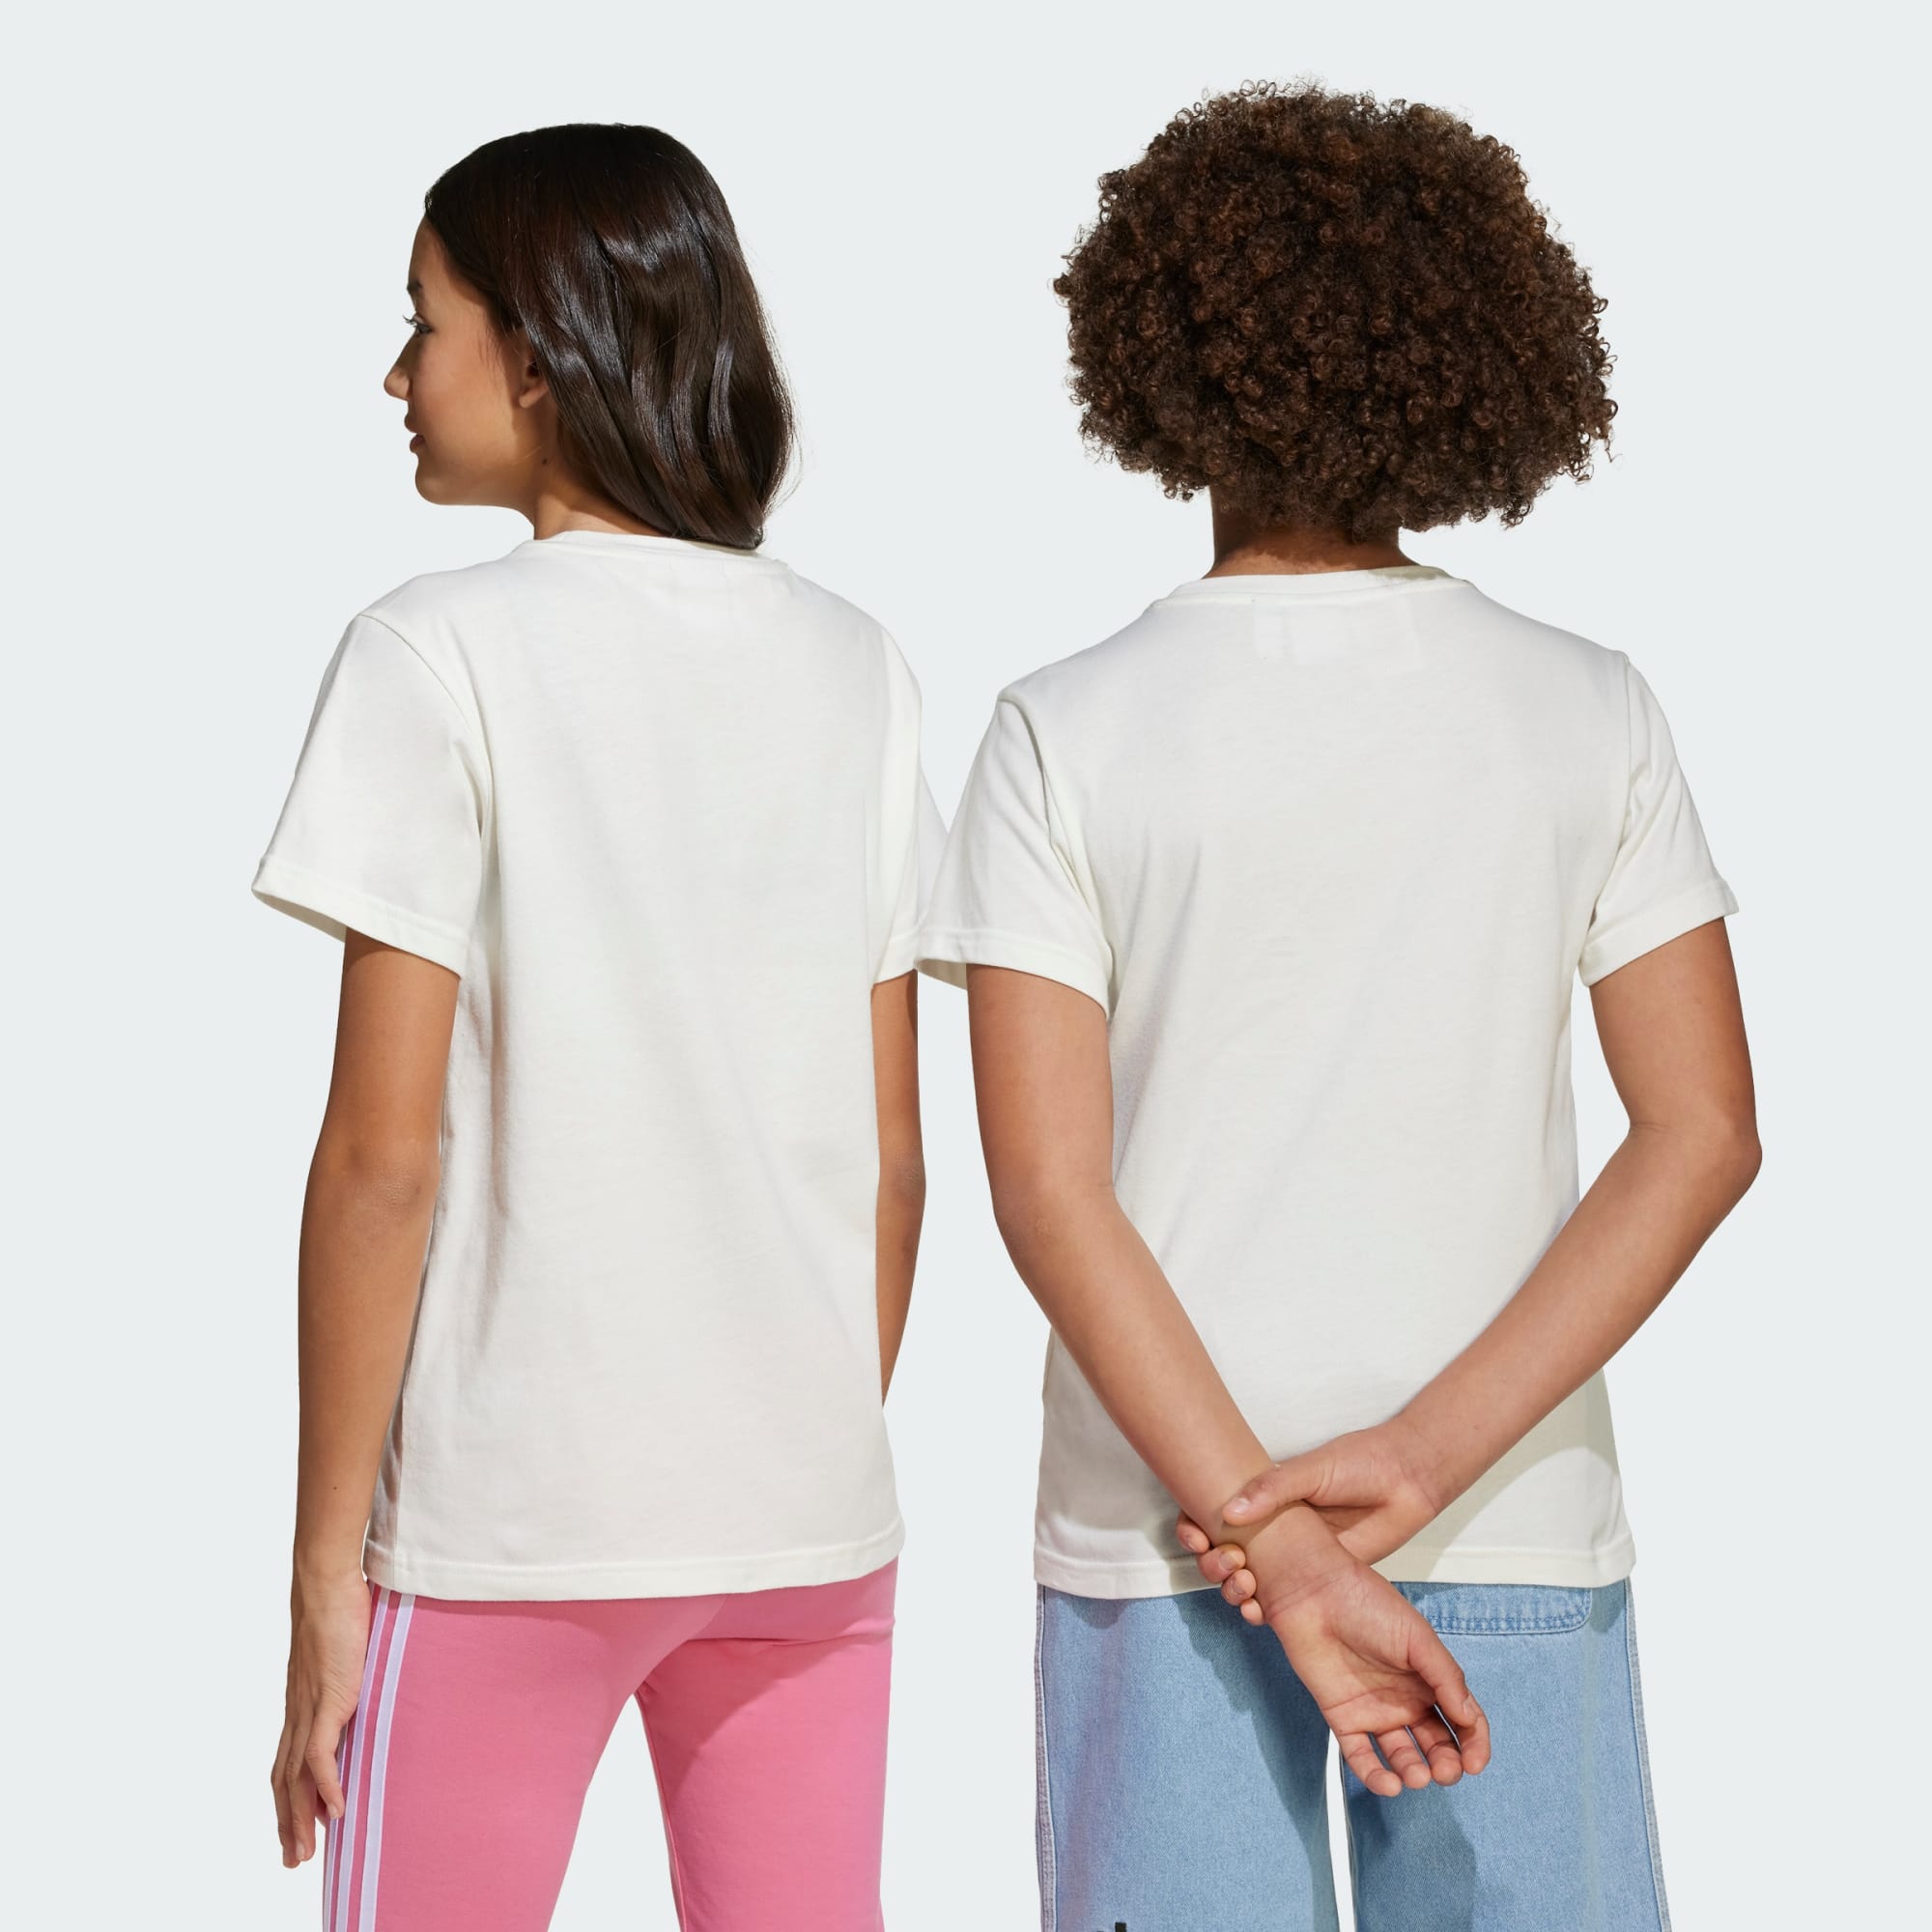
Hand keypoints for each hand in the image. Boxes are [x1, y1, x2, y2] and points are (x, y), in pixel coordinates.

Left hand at [271, 1568, 371, 1867]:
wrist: (325, 1583)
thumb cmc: (338, 1606)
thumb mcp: (345, 1649)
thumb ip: (350, 1670)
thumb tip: (367, 1675)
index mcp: (302, 1703)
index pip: (286, 1762)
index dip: (286, 1799)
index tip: (292, 1827)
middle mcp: (299, 1712)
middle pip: (284, 1781)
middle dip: (287, 1823)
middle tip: (293, 1859)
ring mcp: (310, 1709)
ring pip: (295, 1779)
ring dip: (299, 1819)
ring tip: (306, 1852)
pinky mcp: (327, 1701)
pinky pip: (320, 1757)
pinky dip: (325, 1788)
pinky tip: (336, 1811)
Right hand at [1176, 1422, 1443, 1619]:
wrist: (1410, 1482)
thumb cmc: (1361, 1464)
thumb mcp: (1313, 1469)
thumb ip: (1272, 1487)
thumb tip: (1229, 1511)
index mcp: (1267, 1497)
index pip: (1215, 1512)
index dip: (1194, 1525)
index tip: (1192, 1531)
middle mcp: (1275, 1528)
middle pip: (1223, 1551)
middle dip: (1211, 1561)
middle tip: (1226, 1559)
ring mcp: (1296, 1557)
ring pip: (1248, 1580)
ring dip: (1232, 1588)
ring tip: (1244, 1586)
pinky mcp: (1320, 1581)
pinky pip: (1280, 1601)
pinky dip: (1260, 1610)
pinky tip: (1258, 1612)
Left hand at [1237, 1504, 1488, 1793]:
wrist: (1314, 1593)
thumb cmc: (1365, 1602)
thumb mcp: (1417, 1636)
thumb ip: (1446, 1677)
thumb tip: (1469, 1717)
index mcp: (1428, 1678)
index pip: (1462, 1720)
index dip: (1474, 1743)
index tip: (1475, 1762)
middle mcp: (1405, 1698)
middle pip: (1435, 1743)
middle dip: (1446, 1763)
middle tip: (1446, 1771)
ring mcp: (1375, 1709)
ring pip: (1402, 1755)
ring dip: (1413, 1771)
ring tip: (1417, 1775)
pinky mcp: (1344, 1717)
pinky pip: (1361, 1755)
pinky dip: (1375, 1775)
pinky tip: (1388, 1783)